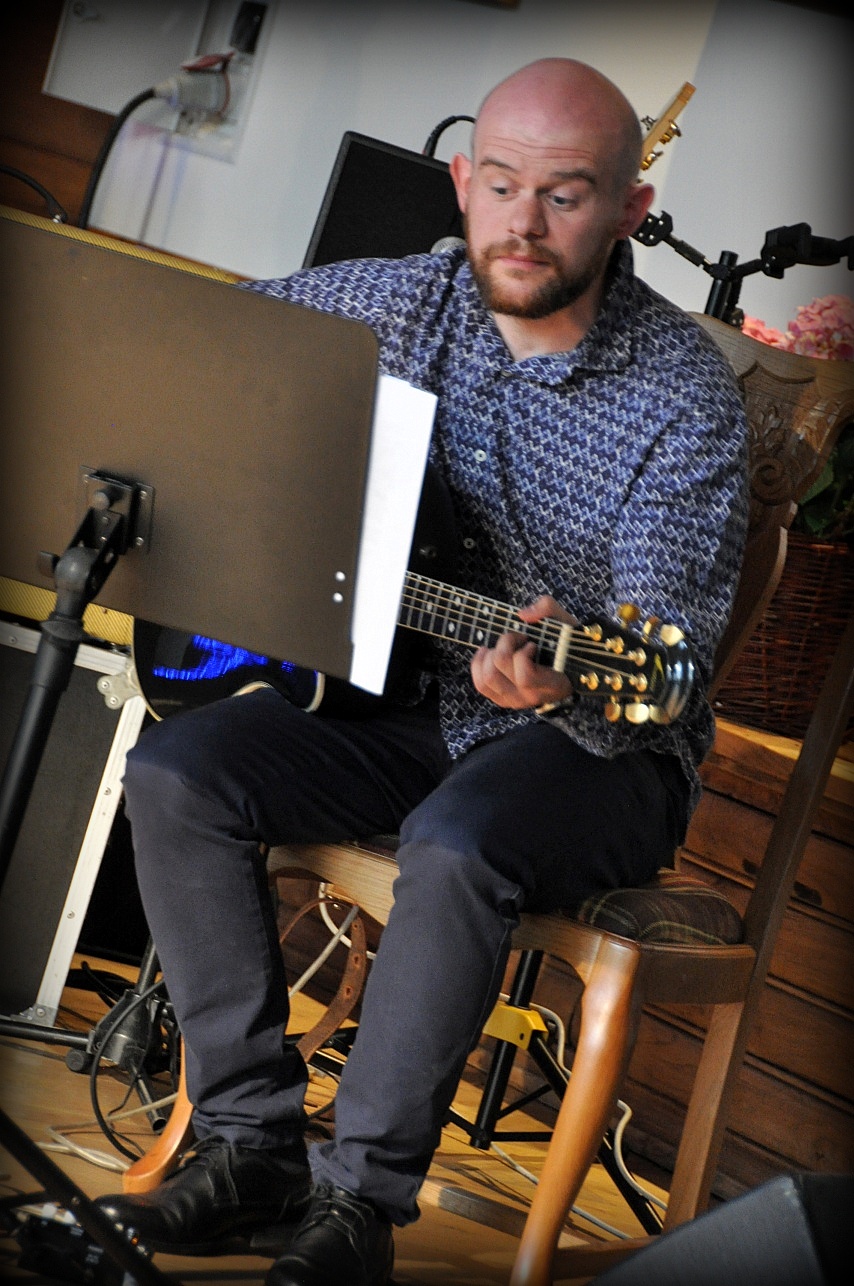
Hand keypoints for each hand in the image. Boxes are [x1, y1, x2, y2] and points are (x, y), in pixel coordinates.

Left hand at [470, 595, 574, 709]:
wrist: (570, 668)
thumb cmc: (566, 645)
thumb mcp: (565, 622)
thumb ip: (548, 609)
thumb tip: (523, 615)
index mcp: (552, 683)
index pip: (525, 677)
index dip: (522, 654)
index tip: (531, 643)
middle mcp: (532, 696)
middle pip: (498, 674)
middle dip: (503, 647)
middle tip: (518, 639)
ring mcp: (516, 700)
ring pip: (486, 679)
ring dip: (490, 656)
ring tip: (502, 646)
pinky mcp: (504, 699)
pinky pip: (481, 685)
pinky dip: (479, 665)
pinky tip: (487, 652)